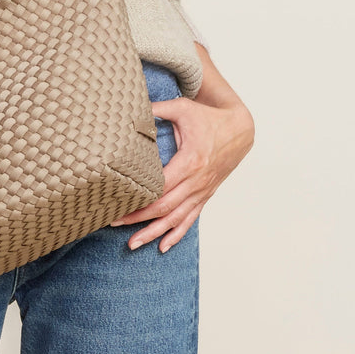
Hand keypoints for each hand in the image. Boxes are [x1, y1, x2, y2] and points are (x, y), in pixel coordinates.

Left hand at [110, 44, 254, 252]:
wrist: (239, 129)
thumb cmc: (208, 119)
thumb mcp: (183, 108)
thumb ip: (157, 109)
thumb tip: (131, 107)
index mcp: (190, 161)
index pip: (162, 186)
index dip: (141, 198)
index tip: (120, 203)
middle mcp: (197, 181)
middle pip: (165, 207)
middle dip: (139, 219)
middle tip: (115, 223)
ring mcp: (202, 191)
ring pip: (176, 218)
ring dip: (154, 232)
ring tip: (133, 244)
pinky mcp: (205, 195)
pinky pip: (190, 219)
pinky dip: (176, 234)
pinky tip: (163, 246)